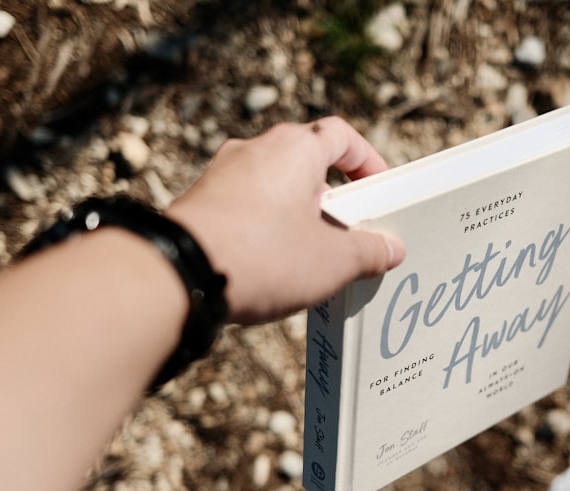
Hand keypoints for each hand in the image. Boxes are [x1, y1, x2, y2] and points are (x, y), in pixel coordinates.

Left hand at [165, 117, 405, 323]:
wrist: (180, 275)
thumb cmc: (262, 256)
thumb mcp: (333, 261)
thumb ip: (369, 251)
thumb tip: (389, 249)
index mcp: (295, 148)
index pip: (342, 136)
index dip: (367, 161)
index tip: (379, 189)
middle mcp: (255, 149)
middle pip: (307, 162)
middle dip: (333, 198)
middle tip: (349, 232)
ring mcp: (222, 174)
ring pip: (274, 187)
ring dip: (298, 215)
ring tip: (310, 256)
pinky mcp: (200, 202)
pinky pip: (246, 207)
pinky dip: (266, 228)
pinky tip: (272, 265)